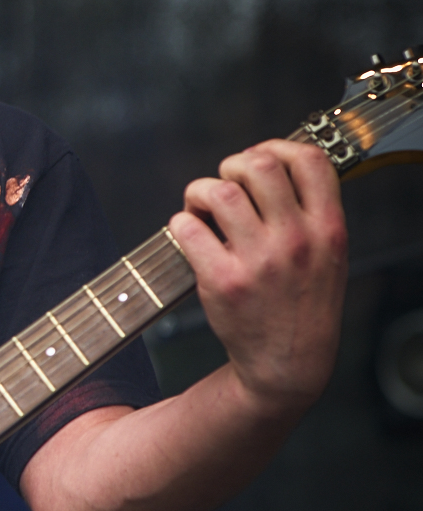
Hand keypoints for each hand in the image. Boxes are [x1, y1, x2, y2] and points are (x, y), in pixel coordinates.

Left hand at [168, 138, 346, 421]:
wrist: (288, 363)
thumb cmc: (302, 301)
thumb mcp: (328, 254)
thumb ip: (309, 210)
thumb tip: (267, 160)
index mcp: (328, 228)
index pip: (308, 160)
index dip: (276, 146)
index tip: (258, 159)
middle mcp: (297, 241)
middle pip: (259, 165)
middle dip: (232, 165)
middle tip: (224, 185)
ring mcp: (259, 261)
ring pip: (218, 190)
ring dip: (200, 191)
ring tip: (201, 207)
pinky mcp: (223, 281)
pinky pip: (187, 227)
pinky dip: (181, 223)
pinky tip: (190, 234)